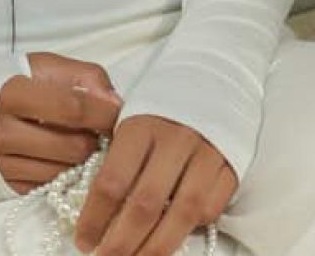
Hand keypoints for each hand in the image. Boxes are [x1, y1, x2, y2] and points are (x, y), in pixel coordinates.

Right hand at [0, 51, 123, 194]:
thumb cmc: (1, 80)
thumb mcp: (38, 64)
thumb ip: (81, 76)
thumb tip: (115, 101)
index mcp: (13, 94)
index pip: (73, 108)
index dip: (103, 111)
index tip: (119, 111)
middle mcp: (4, 133)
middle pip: (74, 147)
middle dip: (94, 138)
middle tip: (96, 128)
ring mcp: (2, 164)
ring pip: (65, 172)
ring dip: (80, 159)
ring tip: (76, 140)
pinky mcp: (3, 186)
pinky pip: (48, 186)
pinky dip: (60, 173)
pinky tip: (57, 156)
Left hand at [72, 114, 237, 255]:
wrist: (211, 76)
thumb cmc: (158, 105)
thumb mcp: (129, 118)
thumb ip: (116, 159)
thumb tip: (95, 211)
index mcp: (139, 125)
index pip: (112, 182)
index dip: (94, 218)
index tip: (83, 240)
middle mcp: (174, 140)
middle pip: (144, 205)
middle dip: (121, 243)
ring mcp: (206, 154)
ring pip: (180, 216)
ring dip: (154, 248)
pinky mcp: (231, 167)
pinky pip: (209, 210)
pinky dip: (190, 230)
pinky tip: (170, 238)